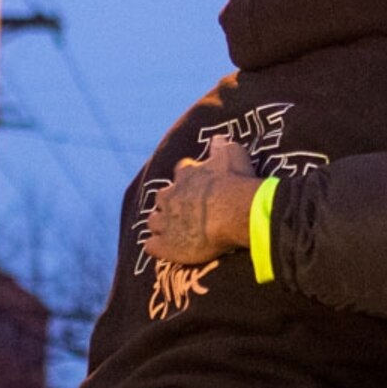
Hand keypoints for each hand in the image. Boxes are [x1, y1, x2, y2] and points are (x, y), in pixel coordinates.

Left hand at [144, 139, 258, 264]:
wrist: (233, 212)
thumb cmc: (235, 182)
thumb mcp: (232, 154)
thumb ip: (221, 146)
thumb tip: (217, 138)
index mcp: (186, 174)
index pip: (181, 172)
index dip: (189, 179)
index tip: (199, 186)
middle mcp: (170, 195)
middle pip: (162, 197)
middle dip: (171, 203)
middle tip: (187, 211)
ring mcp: (165, 221)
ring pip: (154, 221)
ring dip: (162, 224)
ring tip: (175, 233)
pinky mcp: (165, 245)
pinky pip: (152, 246)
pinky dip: (157, 247)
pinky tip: (166, 250)